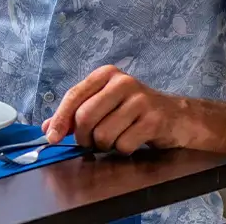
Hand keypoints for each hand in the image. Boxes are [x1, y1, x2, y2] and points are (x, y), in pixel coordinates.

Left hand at [43, 65, 194, 153]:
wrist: (177, 116)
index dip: (60, 119)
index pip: (74, 96)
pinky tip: (131, 141)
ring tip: (115, 139)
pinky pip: (123, 144)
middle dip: (83, 137)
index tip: (51, 137)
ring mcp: (140, 100)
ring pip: (103, 134)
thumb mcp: (104, 105)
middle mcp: (123, 82)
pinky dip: (122, 149)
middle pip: (85, 117)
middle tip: (90, 143)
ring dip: (104, 146)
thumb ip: (75, 114)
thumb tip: (47, 129)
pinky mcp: (154, 120)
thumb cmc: (134, 111)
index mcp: (106, 75)